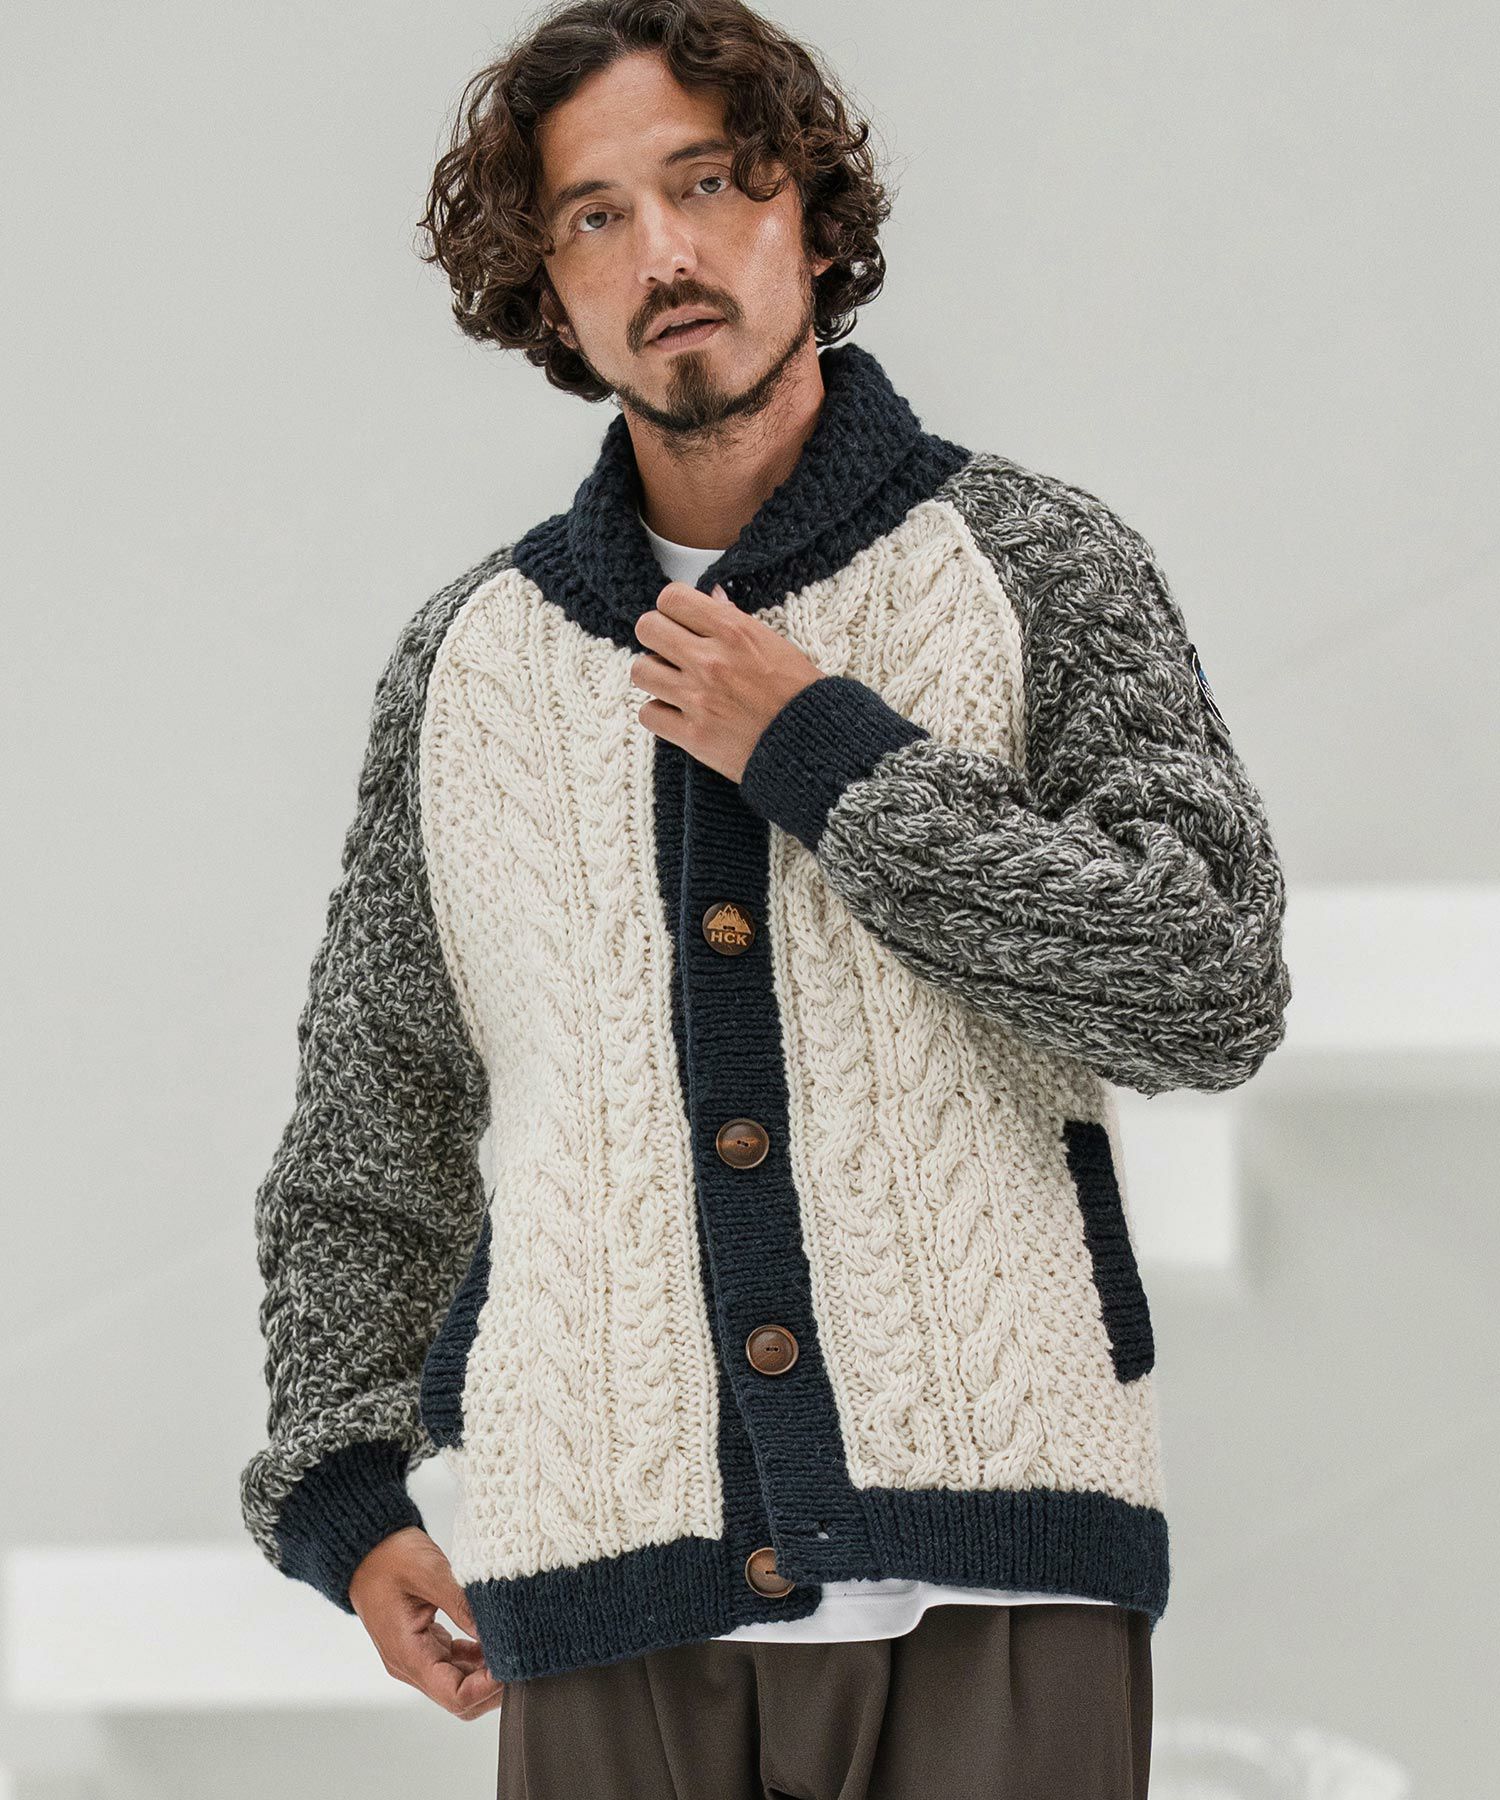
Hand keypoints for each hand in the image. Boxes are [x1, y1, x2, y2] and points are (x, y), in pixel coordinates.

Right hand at [348, 1527, 504, 1719]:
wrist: (365, 1550)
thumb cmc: (389, 1557)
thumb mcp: (429, 1573)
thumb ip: (462, 1605)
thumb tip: (494, 1633)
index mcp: (408, 1654)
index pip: (455, 1695)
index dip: (487, 1688)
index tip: (512, 1665)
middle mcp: (410, 1664)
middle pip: (459, 1698)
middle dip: (492, 1687)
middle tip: (520, 1659)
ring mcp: (416, 1656)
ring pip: (458, 1683)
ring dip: (485, 1674)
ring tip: (511, 1649)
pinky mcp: (423, 1644)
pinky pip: (453, 1664)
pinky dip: (475, 1659)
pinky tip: (491, 1640)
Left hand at [631, 581, 823, 781]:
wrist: (810, 745)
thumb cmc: (797, 693)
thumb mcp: (774, 644)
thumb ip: (735, 620)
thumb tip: (712, 598)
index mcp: (733, 630)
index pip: (671, 598)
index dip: (671, 608)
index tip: (679, 620)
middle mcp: (710, 660)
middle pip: (647, 628)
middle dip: (656, 637)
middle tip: (670, 650)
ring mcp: (698, 698)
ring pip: (641, 671)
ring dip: (654, 676)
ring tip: (673, 684)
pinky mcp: (692, 735)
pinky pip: (647, 713)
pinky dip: (659, 713)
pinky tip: (677, 713)